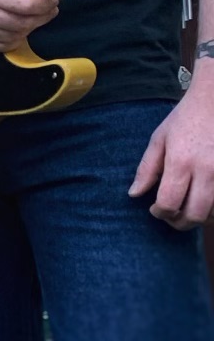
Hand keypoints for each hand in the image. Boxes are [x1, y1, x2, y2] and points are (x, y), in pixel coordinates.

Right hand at [0, 0, 59, 50]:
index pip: (24, 4)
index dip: (45, 5)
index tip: (53, 0)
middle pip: (21, 23)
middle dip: (42, 18)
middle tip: (50, 10)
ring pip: (12, 37)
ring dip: (29, 30)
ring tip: (35, 20)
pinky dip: (13, 40)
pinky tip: (17, 30)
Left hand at [130, 79, 213, 229]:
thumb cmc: (185, 119)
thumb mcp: (159, 139)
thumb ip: (147, 168)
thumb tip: (135, 194)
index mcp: (181, 162)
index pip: (169, 203)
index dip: (160, 213)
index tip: (155, 209)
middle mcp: (206, 170)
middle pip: (194, 214)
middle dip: (179, 222)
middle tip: (171, 216)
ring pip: (213, 213)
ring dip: (200, 218)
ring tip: (188, 209)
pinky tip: (206, 203)